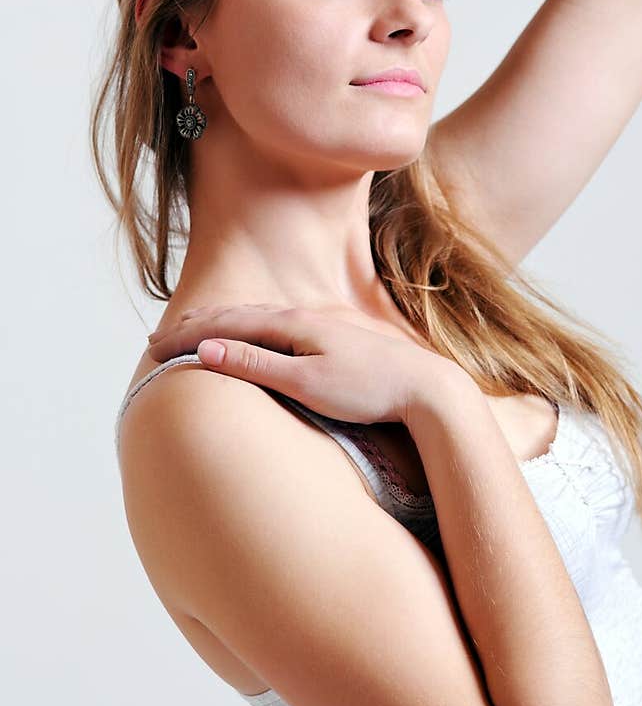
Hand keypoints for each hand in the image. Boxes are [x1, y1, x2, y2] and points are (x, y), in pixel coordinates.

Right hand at [145, 302, 451, 425]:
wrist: (425, 389)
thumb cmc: (368, 390)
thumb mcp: (306, 382)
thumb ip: (256, 364)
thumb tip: (207, 349)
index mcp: (292, 324)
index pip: (226, 323)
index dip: (187, 334)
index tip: (153, 346)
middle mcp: (303, 318)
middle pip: (238, 314)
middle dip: (196, 323)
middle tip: (159, 336)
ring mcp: (320, 327)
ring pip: (257, 319)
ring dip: (220, 323)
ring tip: (195, 329)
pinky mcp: (333, 341)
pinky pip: (275, 328)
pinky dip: (248, 329)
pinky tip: (252, 337)